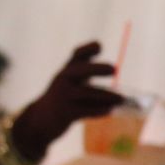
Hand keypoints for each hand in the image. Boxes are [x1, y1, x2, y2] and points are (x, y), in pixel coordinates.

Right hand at [9, 42, 125, 160]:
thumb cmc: (63, 97)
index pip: (77, 55)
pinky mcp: (65, 112)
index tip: (99, 46)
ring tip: (122, 99)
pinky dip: (98, 110)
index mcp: (68, 70)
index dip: (87, 49)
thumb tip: (111, 64)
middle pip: (79, 70)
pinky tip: (110, 111)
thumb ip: (89, 71)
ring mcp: (63, 96)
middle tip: (114, 69)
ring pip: (86, 93)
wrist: (41, 118)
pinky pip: (85, 110)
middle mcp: (63, 80)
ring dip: (106, 95)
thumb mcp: (73, 81)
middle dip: (96, 69)